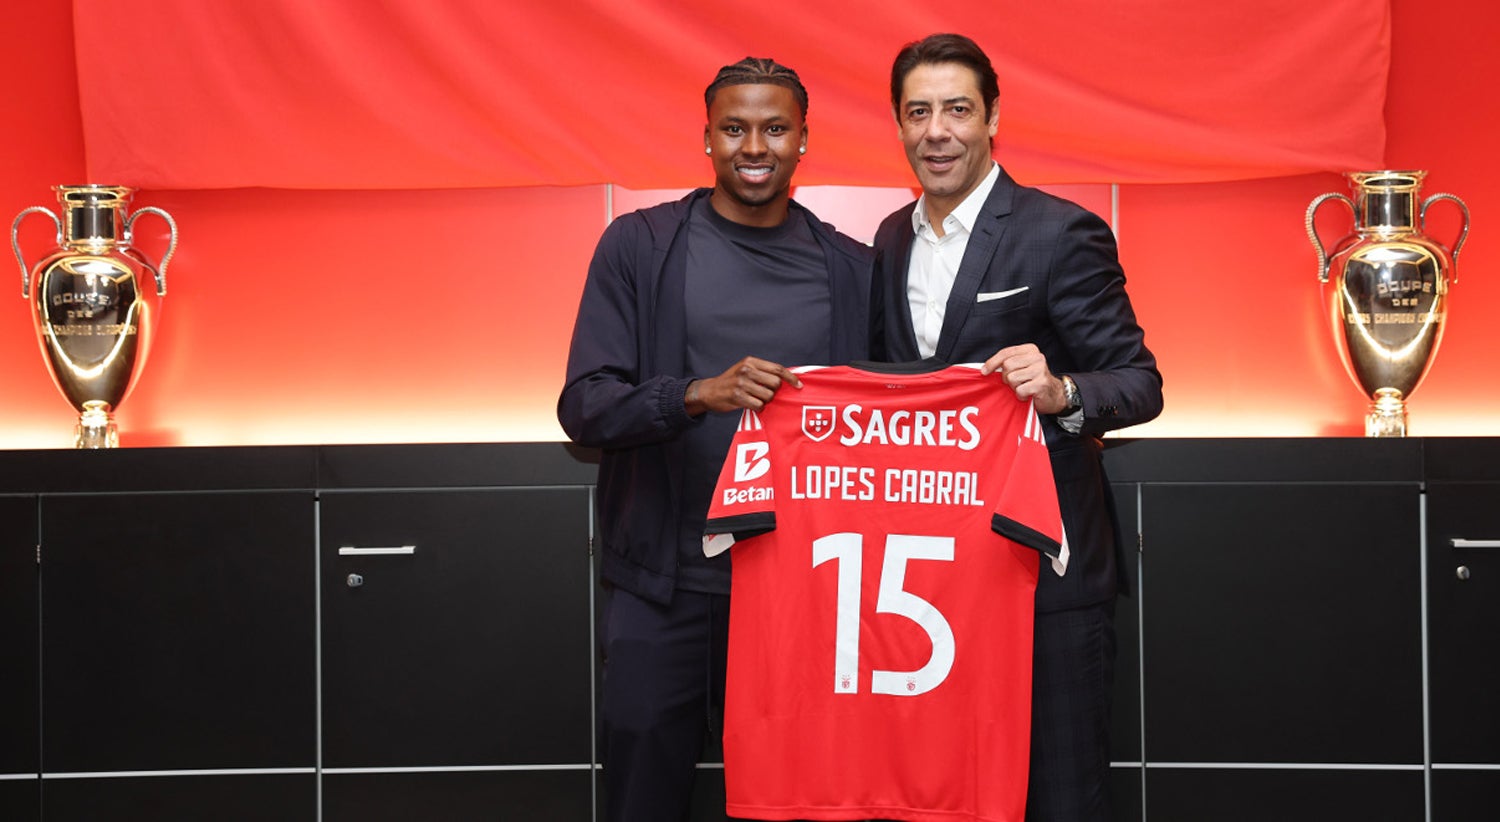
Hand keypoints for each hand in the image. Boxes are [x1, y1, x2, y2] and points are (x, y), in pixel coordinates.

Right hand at [686, 357, 802, 414]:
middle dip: (774, 391)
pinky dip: (757, 407)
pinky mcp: (737, 396)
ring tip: (755, 398)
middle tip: (764, 393)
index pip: (777, 368)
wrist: (709, 391)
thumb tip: (788, 378)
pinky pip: (759, 405)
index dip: (791, 378)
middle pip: (775, 383)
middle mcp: (746, 370)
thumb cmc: (731, 381)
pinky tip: (750, 404)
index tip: (799, 386)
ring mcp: (741, 383)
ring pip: (768, 395)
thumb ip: (763, 371)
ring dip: (765, 400)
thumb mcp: (745, 370)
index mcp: (750, 361)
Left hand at [980, 344, 1068, 414]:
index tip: (984, 371)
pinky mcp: (1041, 383)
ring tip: (1023, 387)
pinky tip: (1028, 394)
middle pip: (1007, 366)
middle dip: (1006, 377)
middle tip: (1015, 382)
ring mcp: (1040, 370)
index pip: (1006, 353)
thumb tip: (985, 369)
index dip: (992, 362)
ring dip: (1014, 387)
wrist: (1054, 395)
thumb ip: (1007, 364)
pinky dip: (1020, 395)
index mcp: (1030, 350)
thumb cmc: (1033, 381)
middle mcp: (1037, 357)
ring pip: (1012, 378)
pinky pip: (1020, 390)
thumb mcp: (1021, 367)